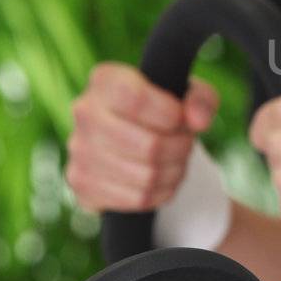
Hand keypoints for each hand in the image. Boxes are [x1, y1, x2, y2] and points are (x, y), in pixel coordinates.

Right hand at [67, 63, 219, 212]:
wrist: (131, 134)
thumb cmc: (162, 108)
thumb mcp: (188, 94)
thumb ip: (201, 100)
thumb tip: (198, 121)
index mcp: (106, 81)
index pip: (137, 100)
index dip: (172, 115)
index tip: (181, 119)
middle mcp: (85, 113)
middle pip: (149, 146)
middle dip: (180, 148)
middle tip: (186, 143)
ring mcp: (80, 151)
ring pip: (146, 176)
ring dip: (175, 172)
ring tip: (177, 160)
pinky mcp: (83, 184)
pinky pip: (137, 199)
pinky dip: (162, 192)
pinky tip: (163, 178)